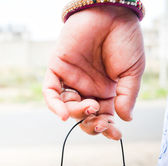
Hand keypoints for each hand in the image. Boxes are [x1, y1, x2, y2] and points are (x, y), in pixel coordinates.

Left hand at [43, 6, 144, 139]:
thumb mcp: (132, 72)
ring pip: (68, 108)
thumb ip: (127, 96)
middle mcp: (87, 89)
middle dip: (91, 125)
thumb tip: (126, 119)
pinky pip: (51, 92)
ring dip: (77, 114)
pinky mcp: (58, 69)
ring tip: (91, 107)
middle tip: (99, 124)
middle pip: (84, 117)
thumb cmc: (125, 40)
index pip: (103, 116)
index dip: (107, 128)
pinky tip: (62, 115)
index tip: (115, 135)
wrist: (112, 12)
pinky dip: (54, 105)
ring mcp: (72, 80)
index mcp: (105, 92)